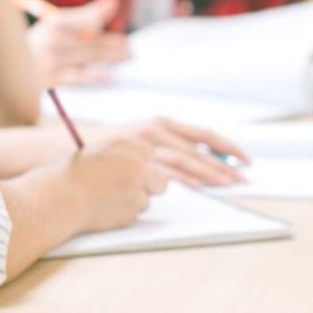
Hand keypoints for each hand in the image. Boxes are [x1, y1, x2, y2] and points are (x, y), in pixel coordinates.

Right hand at [28, 0, 129, 85]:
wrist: (12, 67)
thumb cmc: (43, 44)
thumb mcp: (61, 25)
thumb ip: (89, 14)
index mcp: (56, 22)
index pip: (88, 21)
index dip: (105, 22)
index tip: (123, 29)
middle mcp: (53, 38)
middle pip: (92, 39)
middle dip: (115, 44)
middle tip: (131, 50)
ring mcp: (52, 57)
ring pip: (89, 55)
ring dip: (112, 56)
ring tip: (128, 57)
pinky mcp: (52, 77)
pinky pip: (78, 76)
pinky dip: (96, 76)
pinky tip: (110, 76)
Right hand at [57, 136, 167, 232]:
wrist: (54, 198)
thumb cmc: (69, 175)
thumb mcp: (98, 152)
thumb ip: (123, 156)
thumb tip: (146, 166)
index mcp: (127, 144)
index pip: (151, 155)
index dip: (142, 166)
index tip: (131, 172)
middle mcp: (136, 165)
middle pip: (161, 180)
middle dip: (149, 187)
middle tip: (128, 191)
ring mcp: (136, 189)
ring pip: (146, 200)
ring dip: (132, 203)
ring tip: (104, 199)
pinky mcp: (131, 211)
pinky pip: (134, 215)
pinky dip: (122, 215)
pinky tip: (101, 209)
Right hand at [100, 117, 247, 187]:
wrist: (66, 163)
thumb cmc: (105, 154)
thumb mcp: (137, 140)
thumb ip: (166, 145)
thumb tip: (203, 159)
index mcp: (159, 124)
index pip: (203, 135)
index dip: (227, 147)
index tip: (245, 159)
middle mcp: (154, 134)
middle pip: (196, 152)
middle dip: (222, 166)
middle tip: (241, 178)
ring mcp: (143, 153)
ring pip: (183, 163)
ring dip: (207, 176)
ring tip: (226, 185)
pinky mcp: (133, 172)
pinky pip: (163, 179)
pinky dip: (181, 182)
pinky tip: (197, 187)